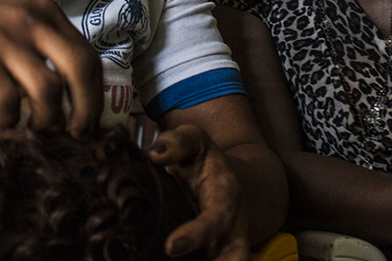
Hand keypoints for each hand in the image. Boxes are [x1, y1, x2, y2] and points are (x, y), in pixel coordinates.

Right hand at [0, 0, 101, 135]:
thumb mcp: (17, 19)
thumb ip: (45, 45)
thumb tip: (70, 94)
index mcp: (47, 12)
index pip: (89, 54)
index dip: (96, 90)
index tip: (92, 115)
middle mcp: (33, 24)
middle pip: (81, 69)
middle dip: (87, 108)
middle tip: (79, 132)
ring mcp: (7, 42)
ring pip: (49, 90)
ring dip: (48, 118)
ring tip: (37, 128)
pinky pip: (9, 103)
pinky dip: (10, 121)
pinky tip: (3, 123)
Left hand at [146, 123, 249, 260]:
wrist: (220, 178)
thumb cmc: (201, 160)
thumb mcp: (194, 141)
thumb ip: (178, 142)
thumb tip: (154, 154)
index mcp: (226, 197)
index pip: (216, 218)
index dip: (197, 234)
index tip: (171, 246)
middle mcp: (230, 228)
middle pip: (237, 257)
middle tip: (178, 257)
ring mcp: (223, 247)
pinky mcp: (212, 256)